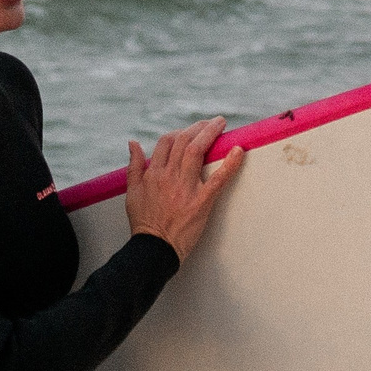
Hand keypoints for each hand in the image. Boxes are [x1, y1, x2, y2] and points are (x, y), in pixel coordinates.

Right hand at [125, 116, 244, 260]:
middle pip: (184, 141)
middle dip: (199, 127)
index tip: (191, 131)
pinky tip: (238, 151)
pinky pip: (217, 179)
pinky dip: (229, 164)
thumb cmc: (143, 222)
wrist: (154, 248)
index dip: (180, 132)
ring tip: (221, 124)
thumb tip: (133, 143)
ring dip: (211, 133)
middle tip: (213, 122)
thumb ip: (134, 165)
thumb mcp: (131, 191)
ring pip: (197, 151)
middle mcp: (169, 176)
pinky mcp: (200, 202)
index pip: (167, 142)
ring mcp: (185, 188)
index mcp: (153, 173)